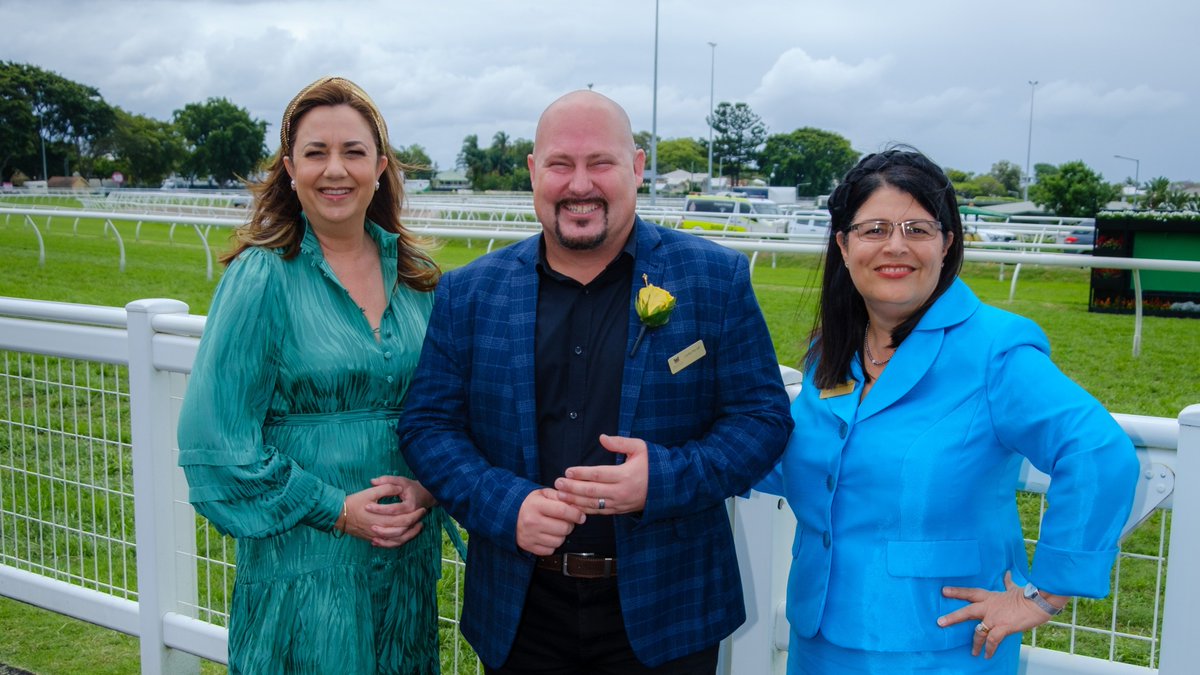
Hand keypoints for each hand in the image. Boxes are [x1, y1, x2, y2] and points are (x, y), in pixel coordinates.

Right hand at [337, 478, 425, 547]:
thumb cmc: (354, 502)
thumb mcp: (370, 492)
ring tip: (416, 527)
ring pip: (397, 541)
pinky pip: (388, 545)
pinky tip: (402, 537)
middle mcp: (380, 530)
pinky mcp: (371, 539)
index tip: (422, 508)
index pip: (404, 519)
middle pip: (402, 530)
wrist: (337, 514)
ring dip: (409, 535)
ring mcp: (376, 536)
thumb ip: (386, 488)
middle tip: (422, 516)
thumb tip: (399, 489)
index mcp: (381, 518)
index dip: (415, 515)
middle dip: (414, 523)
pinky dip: (396, 543)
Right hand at [516, 488, 584, 555]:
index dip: (576, 514)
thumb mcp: (543, 494)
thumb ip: (560, 497)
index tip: (581, 516)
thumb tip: (577, 507)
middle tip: (566, 521)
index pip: (563, 511)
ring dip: (561, 535)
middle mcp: (532, 521)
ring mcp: (529, 536)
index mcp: (536, 505)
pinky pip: (550, 550)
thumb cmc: (531, 504)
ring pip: (559, 541)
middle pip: (563, 528)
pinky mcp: (528, 546)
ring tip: (556, 528)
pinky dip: (552, 545)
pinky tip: (548, 536)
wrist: (509, 515)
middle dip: (569, 525)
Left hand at [554, 434, 648, 514]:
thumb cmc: (652, 464)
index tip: (568, 471)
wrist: (667, 487)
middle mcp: (621, 491)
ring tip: (560, 496)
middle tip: (558, 484)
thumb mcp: (640, 448)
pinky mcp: (620, 510)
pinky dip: (585, 510)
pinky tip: (573, 506)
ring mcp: (620, 503)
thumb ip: (620, 442)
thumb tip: (602, 438)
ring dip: (575, 500)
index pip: (598, 474)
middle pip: (592, 491)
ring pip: (593, 504)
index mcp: (626, 475)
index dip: (581, 473)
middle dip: (573, 488)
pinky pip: (599, 512)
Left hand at [938, 571, 1066, 658]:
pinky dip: (990, 649)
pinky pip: (993, 641)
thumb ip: (1007, 583)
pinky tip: (987, 655)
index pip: (970, 593)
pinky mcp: (1003, 627)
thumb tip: (1007, 574)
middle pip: (967, 612)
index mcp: (990, 597)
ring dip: (974, 643)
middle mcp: (989, 607)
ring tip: (972, 652)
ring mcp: (995, 618)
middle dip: (953, 617)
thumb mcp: (1014, 588)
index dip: (957, 592)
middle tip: (940, 622)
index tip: (944, 591)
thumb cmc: (1028, 594)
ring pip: (978, 631)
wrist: (1039, 601)